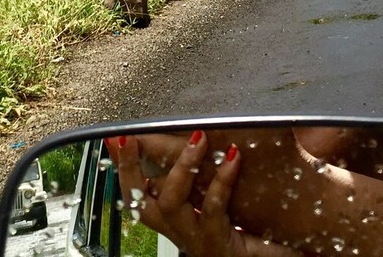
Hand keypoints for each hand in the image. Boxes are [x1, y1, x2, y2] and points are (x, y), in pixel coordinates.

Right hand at [111, 132, 300, 256]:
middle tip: (128, 137)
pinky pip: (212, 207)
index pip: (138, 190)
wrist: (267, 256)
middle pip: (137, 200)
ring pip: (170, 202)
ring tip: (198, 138)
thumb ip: (208, 174)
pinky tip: (232, 158)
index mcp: (175, 217)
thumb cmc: (248, 233)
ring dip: (182, 165)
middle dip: (128, 167)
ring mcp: (194, 237)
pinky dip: (221, 180)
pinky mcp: (216, 242)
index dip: (123, 165)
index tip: (115, 138)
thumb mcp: (221, 200)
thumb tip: (204, 138)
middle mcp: (178, 228)